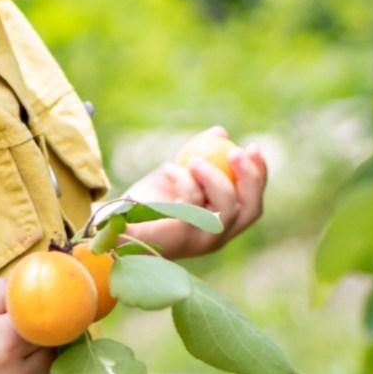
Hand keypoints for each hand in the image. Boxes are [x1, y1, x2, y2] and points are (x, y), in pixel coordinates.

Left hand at [127, 132, 269, 259]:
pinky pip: (192, 205)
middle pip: (248, 209)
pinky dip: (182, 180)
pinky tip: (168, 169)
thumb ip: (201, 154)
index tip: (254, 147)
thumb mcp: (179, 174)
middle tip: (234, 150)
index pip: (252, 203)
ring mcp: (202, 240)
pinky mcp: (181, 238)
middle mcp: (218, 237)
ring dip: (211, 177)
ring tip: (191, 160)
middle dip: (247, 177)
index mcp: (222, 225)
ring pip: (223, 207)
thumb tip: (221, 133)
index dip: (258, 176)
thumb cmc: (149, 200)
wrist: (113, 223)